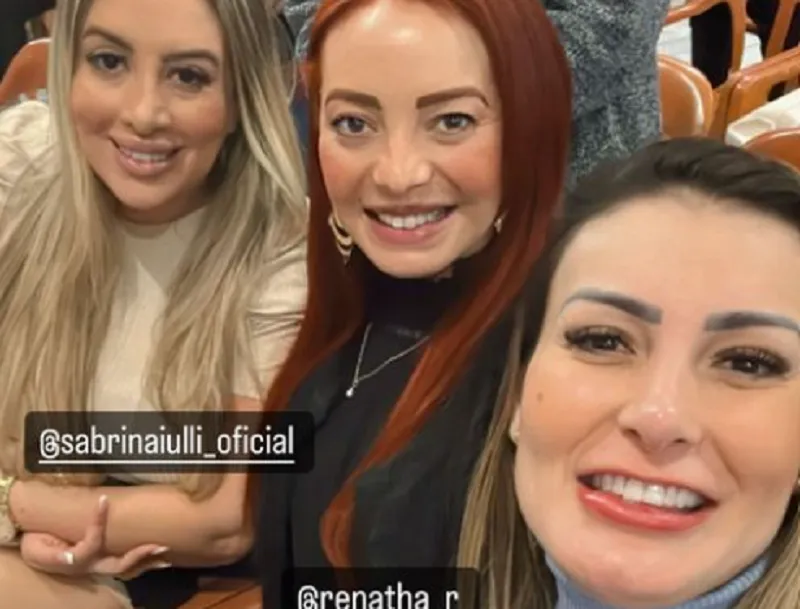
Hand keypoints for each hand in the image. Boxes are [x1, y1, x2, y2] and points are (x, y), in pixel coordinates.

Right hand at [20, 495, 170, 576]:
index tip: (104, 498)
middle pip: (120, 565)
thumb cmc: (35, 544)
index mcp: (76, 560)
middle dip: (140, 556)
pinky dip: (142, 562)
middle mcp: (91, 566)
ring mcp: (98, 565)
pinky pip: (126, 565)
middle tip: (159, 545)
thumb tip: (70, 556)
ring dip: (146, 561)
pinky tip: (156, 556)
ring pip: (127, 568)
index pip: (93, 541)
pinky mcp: (102, 561)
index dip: (98, 521)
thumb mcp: (36, 550)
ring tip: (164, 552)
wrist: (32, 549)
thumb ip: (53, 555)